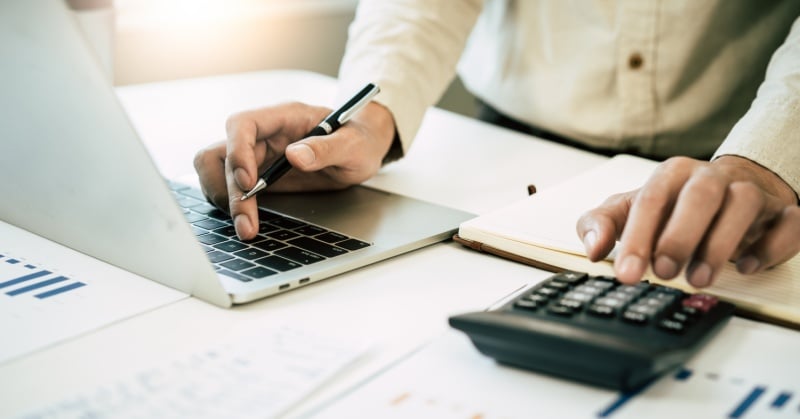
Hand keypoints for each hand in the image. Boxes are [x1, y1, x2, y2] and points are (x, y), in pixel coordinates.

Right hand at [193, 101, 395, 239]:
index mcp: (284, 117)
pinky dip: (231, 205)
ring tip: (246, 227)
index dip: (237, 152)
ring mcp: (258, 155)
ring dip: (224, 200)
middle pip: (220, 153)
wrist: (363, 149)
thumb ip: (326, 149)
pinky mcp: (259, 176)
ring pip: (217, 171)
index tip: (249, 183)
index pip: (242, 125)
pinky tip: (247, 222)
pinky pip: (230, 187)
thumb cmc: (359, 140)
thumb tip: (295, 155)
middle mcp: (264, 135)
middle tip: (246, 219)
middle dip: (226, 188)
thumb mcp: (353, 145)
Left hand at [576, 155, 799, 286]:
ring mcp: (751, 192)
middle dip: (680, 237)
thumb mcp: (630, 210)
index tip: (627, 274)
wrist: (731, 187)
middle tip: (664, 272)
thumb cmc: (673, 205)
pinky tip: (747, 267)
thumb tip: (593, 249)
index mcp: (672, 174)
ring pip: (743, 204)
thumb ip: (601, 224)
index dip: (637, 238)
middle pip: (700, 196)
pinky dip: (771, 246)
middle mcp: (712, 177)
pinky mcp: (782, 212)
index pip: (651, 200)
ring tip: (698, 278)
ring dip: (720, 244)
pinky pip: (788, 223)